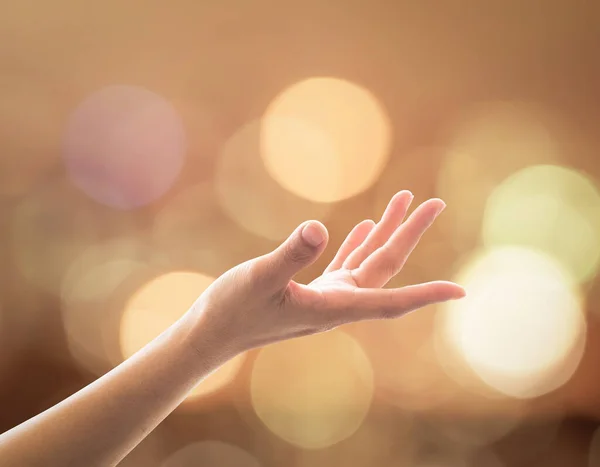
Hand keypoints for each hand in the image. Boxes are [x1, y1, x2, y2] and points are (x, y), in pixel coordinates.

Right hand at [191, 191, 464, 353]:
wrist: (211, 334)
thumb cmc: (232, 311)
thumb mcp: (259, 278)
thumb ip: (290, 255)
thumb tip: (319, 228)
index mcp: (333, 306)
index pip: (391, 301)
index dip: (427, 295)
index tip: (461, 290)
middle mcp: (338, 304)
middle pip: (385, 267)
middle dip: (410, 234)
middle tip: (435, 203)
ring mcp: (326, 297)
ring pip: (367, 262)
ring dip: (387, 233)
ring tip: (405, 201)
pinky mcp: (311, 291)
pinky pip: (345, 264)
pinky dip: (359, 244)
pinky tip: (365, 227)